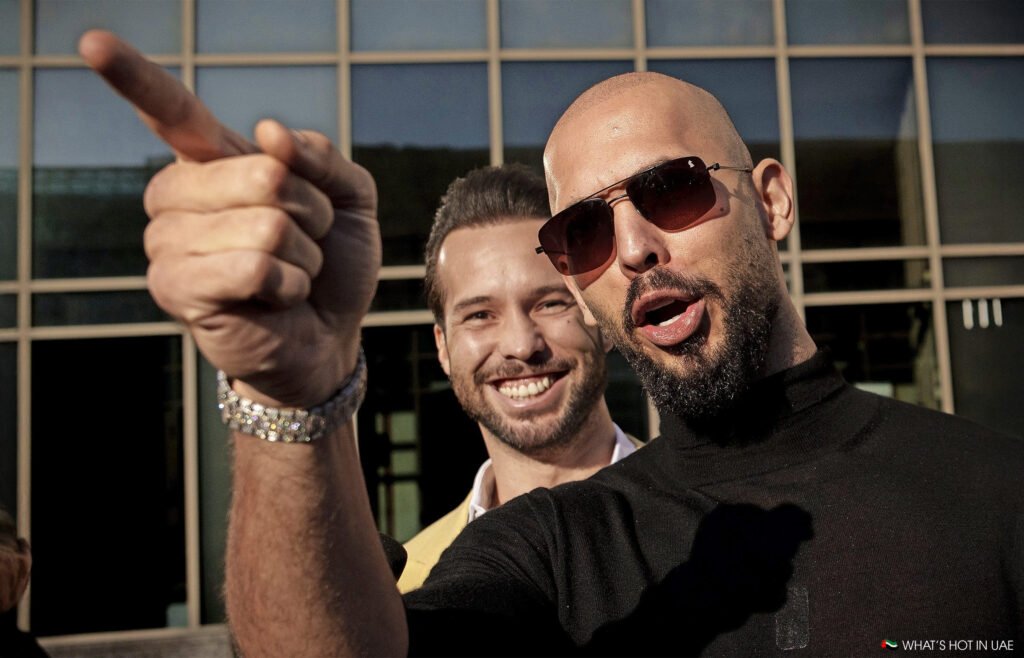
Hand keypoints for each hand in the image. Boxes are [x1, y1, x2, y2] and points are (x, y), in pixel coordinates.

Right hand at [79, 31, 380, 406]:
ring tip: (288, 273)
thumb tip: (269, 132)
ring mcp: (168, 242)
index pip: (170, 109)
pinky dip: (288, 284)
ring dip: (302, 255)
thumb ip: (321, 157)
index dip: (133, 76)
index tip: (93, 41)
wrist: (329, 336)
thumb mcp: (347, 199)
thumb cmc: (330, 264)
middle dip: (312, 213)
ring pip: (265, 225)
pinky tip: (276, 298)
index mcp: (212, 161)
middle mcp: (178, 195)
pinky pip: (253, 266)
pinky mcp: (175, 288)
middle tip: (303, 242)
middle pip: (264, 175)